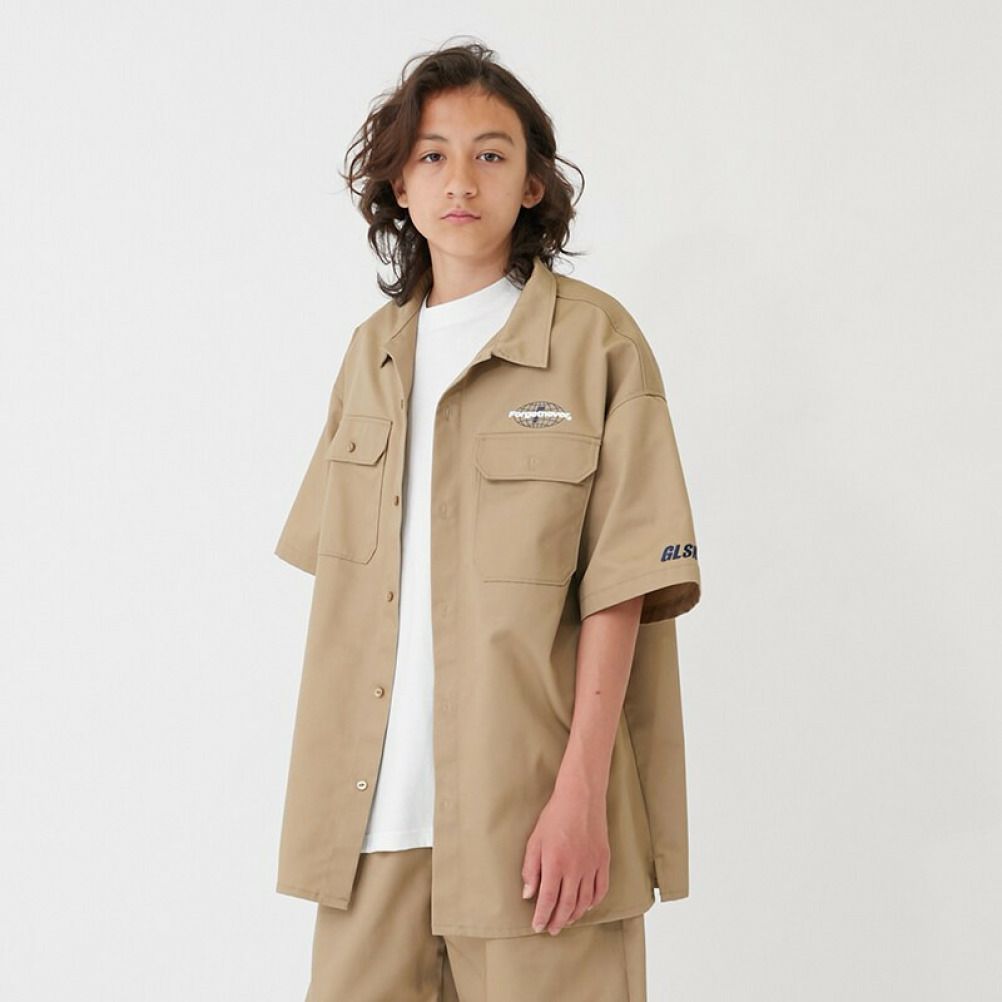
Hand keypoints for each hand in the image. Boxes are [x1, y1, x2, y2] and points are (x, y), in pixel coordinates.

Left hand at [520, 780, 610, 934]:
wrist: (581, 798)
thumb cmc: (555, 816)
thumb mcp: (535, 840)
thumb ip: (530, 869)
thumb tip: (528, 894)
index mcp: (554, 863)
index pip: (547, 899)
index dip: (542, 916)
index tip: (538, 926)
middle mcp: (574, 868)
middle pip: (567, 905)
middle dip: (558, 921)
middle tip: (552, 930)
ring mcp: (591, 865)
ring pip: (584, 901)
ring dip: (575, 915)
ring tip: (566, 921)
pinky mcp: (603, 860)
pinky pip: (601, 889)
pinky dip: (594, 902)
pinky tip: (587, 906)